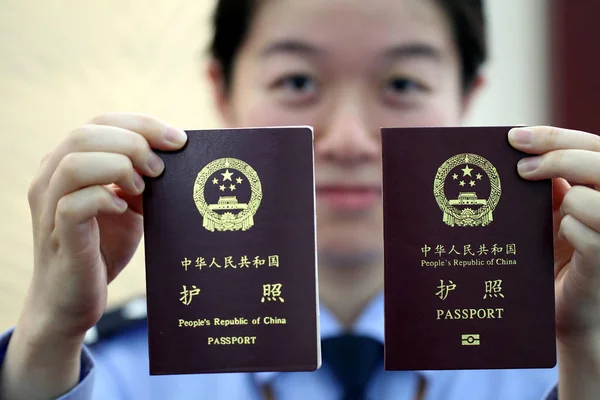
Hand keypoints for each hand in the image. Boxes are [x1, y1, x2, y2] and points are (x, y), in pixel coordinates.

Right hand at [1, 113, 186, 399]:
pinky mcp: (58, 237)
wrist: (73, 301)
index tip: (179, 140)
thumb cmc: (101, 250)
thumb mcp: (126, 206)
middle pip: (85, 133)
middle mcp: (50, 178)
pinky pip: (74, 205)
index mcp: (67, 164)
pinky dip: (105, 200)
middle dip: (134, 142)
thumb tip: (174, 156)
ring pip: (75, 162)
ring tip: (143, 187)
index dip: (142, 124)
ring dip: (118, 167)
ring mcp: (48, 206)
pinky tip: (124, 210)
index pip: (100, 122)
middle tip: (161, 168)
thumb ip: (140, 180)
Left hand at [508, 126, 599, 338]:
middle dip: (557, 157)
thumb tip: (524, 149)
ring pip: (589, 199)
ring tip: (556, 221)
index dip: (556, 137)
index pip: (595, 147)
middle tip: (520, 168)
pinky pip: (588, 234)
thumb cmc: (557, 259)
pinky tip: (565, 243)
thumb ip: (551, 184)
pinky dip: (569, 232)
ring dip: (565, 203)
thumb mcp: (554, 213)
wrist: (567, 312)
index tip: (515, 137)